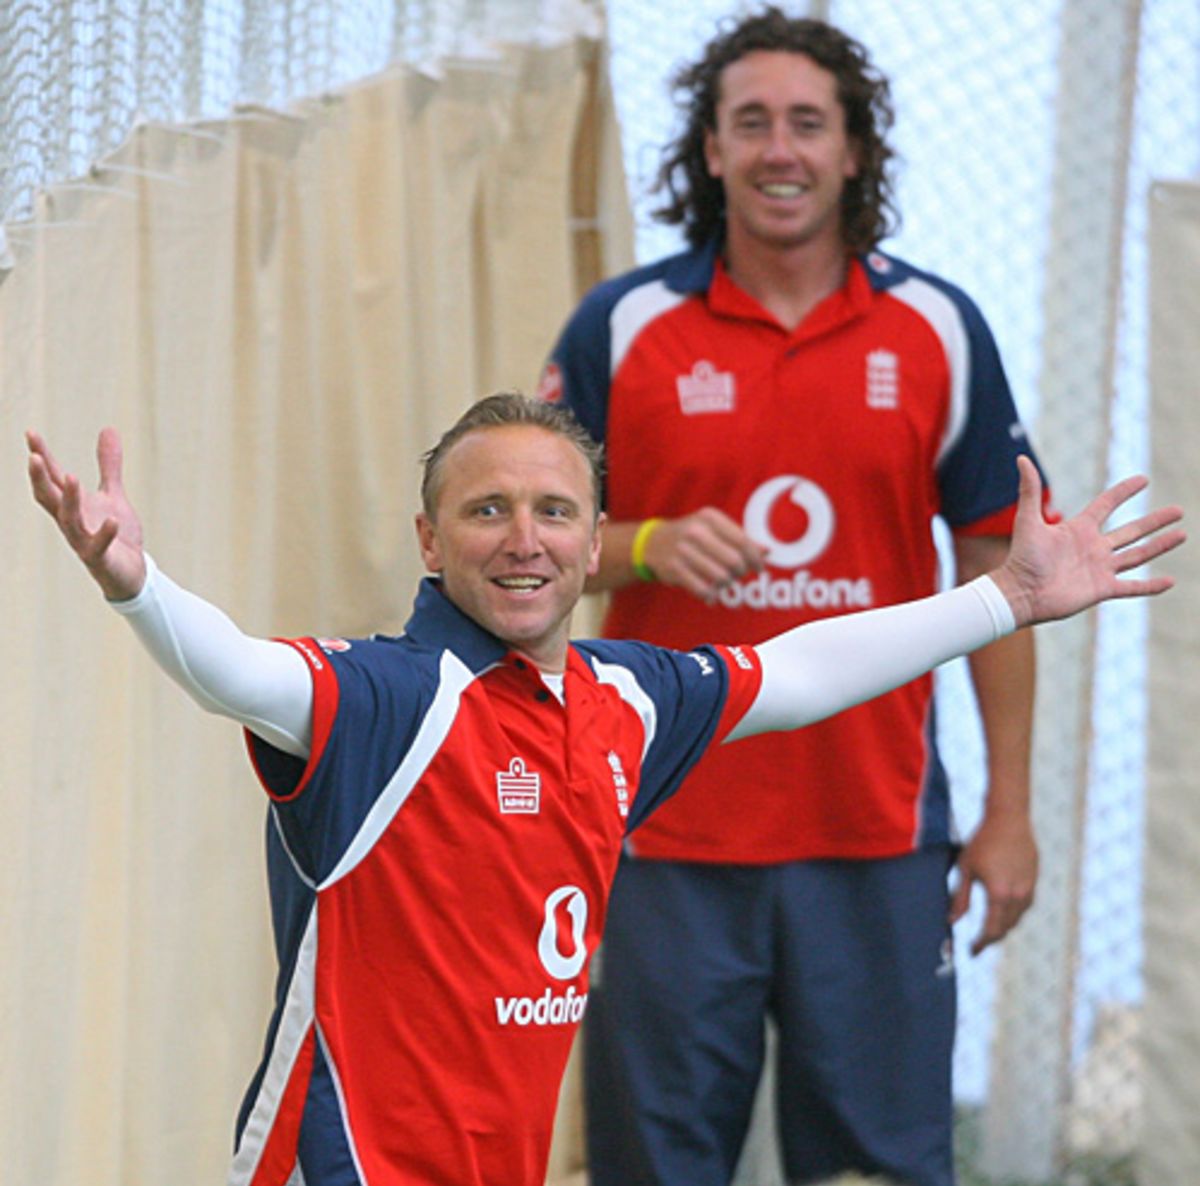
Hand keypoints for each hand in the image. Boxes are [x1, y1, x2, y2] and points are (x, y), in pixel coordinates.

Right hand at [27, 428, 146, 600]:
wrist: (131, 574)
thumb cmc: (117, 534)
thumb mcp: (113, 495)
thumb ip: (109, 466)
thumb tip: (108, 429)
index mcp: (72, 506)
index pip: (51, 478)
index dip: (41, 456)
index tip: (31, 433)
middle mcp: (72, 523)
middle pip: (49, 498)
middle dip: (39, 478)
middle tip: (33, 456)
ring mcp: (83, 542)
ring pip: (69, 521)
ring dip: (69, 500)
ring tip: (71, 477)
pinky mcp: (100, 559)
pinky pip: (98, 547)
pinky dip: (104, 534)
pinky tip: (112, 521)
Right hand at [643, 508, 766, 600]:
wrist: (653, 542)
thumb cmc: (692, 535)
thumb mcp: (713, 528)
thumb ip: (740, 538)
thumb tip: (766, 552)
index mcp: (709, 518)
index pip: (741, 540)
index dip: (754, 558)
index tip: (760, 568)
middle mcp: (695, 531)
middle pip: (734, 561)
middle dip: (741, 572)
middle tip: (738, 575)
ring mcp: (683, 550)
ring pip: (721, 577)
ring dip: (726, 584)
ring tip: (723, 582)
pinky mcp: (674, 569)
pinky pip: (703, 589)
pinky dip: (711, 596)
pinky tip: (711, 595)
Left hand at [950, 807, 1038, 955]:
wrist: (1008, 819)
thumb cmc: (982, 841)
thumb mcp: (965, 868)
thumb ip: (959, 897)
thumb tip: (952, 920)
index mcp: (999, 894)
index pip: (991, 930)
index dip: (981, 943)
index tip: (972, 951)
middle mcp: (1018, 896)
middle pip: (1006, 928)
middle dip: (992, 938)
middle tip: (978, 943)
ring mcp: (1029, 889)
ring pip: (1017, 918)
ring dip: (1003, 926)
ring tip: (989, 929)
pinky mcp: (1034, 881)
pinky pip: (1024, 906)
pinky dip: (1012, 913)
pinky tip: (1002, 910)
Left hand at [993, 456, 1184, 626]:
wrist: (1020, 593)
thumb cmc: (1021, 558)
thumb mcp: (1028, 520)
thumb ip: (1029, 490)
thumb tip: (1022, 459)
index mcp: (1078, 529)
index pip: (1106, 504)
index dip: (1123, 491)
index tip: (1143, 479)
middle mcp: (1093, 548)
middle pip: (1131, 530)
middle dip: (1155, 521)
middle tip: (1178, 510)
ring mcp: (1099, 569)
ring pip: (1137, 555)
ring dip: (1160, 545)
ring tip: (1182, 534)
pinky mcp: (1102, 589)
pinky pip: (1132, 587)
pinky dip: (1151, 586)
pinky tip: (1170, 581)